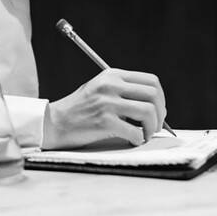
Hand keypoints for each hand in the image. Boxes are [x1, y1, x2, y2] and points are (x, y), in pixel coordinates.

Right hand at [41, 69, 166, 149]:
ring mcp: (106, 103)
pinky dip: (138, 139)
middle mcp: (110, 85)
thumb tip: (154, 104)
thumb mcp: (100, 89)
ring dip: (152, 128)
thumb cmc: (80, 109)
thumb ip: (123, 90)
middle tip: (156, 125)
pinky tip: (131, 140)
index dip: (161, 97)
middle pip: (152, 94)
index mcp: (112, 75)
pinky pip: (135, 132)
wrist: (54, 122)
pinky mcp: (103, 121)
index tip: (159, 110)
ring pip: (148, 112)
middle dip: (160, 113)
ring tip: (145, 134)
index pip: (150, 80)